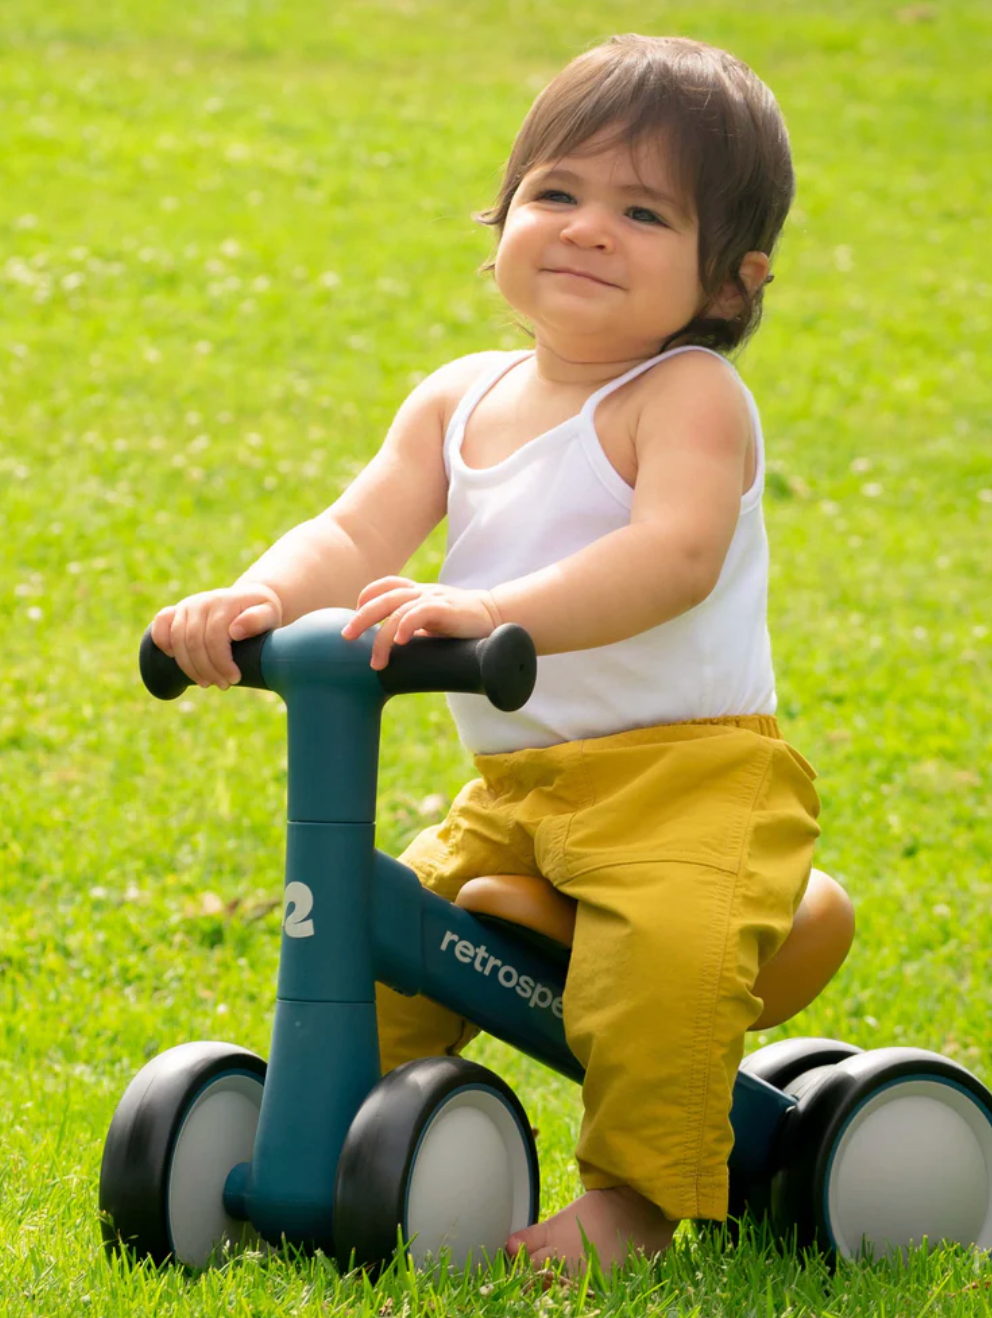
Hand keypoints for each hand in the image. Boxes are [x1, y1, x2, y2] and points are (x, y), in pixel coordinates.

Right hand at [151, 583, 282, 688]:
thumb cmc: (262, 612)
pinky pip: (161, 623)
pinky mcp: (177, 610)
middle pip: (194, 643)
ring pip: (177, 640)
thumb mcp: (269, 614)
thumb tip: (235, 631)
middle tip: (223, 685)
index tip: (234, 679)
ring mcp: (187, 605)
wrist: (249, 599)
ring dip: (189, 667)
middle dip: (207, 670)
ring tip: (206, 682)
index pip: (214, 638)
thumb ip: (258, 619)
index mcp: (224, 602)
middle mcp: (202, 602)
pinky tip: (172, 658)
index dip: (221, 663)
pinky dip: (162, 641)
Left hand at [341, 576, 502, 669]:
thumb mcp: (433, 622)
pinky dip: (406, 625)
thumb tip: (391, 653)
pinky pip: (420, 613)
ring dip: (382, 637)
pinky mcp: (446, 608)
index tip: (355, 618)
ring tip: (376, 661)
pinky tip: (401, 642)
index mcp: (417, 592)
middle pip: (382, 598)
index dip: (366, 597)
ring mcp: (433, 598)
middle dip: (361, 618)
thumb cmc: (463, 625)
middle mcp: (422, 592)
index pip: (385, 585)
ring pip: (397, 610)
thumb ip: (414, 628)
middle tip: (346, 637)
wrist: (498, 617)